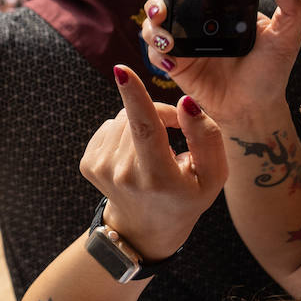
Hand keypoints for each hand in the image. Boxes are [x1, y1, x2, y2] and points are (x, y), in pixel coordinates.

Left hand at [80, 65, 228, 260]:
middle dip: (159, 114)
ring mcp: (100, 169)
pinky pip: (109, 127)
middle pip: (137, 117)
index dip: (135, 96)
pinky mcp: (87, 164)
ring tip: (155, 151)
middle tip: (175, 136)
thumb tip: (186, 102)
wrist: (144, 229)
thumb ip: (207, 137)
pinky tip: (135, 155)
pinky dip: (125, 133)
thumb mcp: (212, 176)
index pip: (144, 129)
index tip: (121, 71)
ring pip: (121, 118)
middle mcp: (123, 174)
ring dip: (141, 124)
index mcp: (157, 177)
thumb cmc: (186, 198)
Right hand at [141, 0, 300, 125]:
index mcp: (222, 8)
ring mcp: (183, 41)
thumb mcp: (286, 38)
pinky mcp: (174, 63)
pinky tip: (171, 62)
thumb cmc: (269, 72)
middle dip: (157, 0)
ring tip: (167, 38)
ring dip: (153, 28)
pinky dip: (157, 53)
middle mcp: (198, 21)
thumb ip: (292, 9)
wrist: (253, 108)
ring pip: (153, 24)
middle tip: (162, 8)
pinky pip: (155, 53)